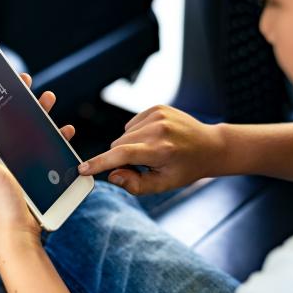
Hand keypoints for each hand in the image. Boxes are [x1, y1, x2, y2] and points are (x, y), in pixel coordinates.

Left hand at [0, 73, 74, 252]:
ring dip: (42, 119)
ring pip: (32, 137)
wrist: (19, 238)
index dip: (1, 101)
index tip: (10, 84)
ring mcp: (20, 169)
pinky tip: (65, 134)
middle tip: (32, 88)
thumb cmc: (0, 209)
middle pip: (15, 126)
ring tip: (50, 103)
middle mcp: (3, 160)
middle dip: (24, 105)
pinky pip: (46, 154)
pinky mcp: (35, 178)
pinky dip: (55, 141)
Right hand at [78, 105, 224, 194]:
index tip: (83, 169)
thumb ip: (135, 184)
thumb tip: (111, 175)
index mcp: (161, 150)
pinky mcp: (156, 107)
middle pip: (119, 145)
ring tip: (152, 152)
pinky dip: (136, 135)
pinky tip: (153, 140)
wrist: (209, 146)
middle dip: (121, 158)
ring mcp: (157, 115)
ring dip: (129, 146)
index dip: (100, 163)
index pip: (122, 155)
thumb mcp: (163, 184)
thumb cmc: (186, 168)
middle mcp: (158, 129)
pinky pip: (131, 125)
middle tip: (141, 166)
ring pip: (123, 135)